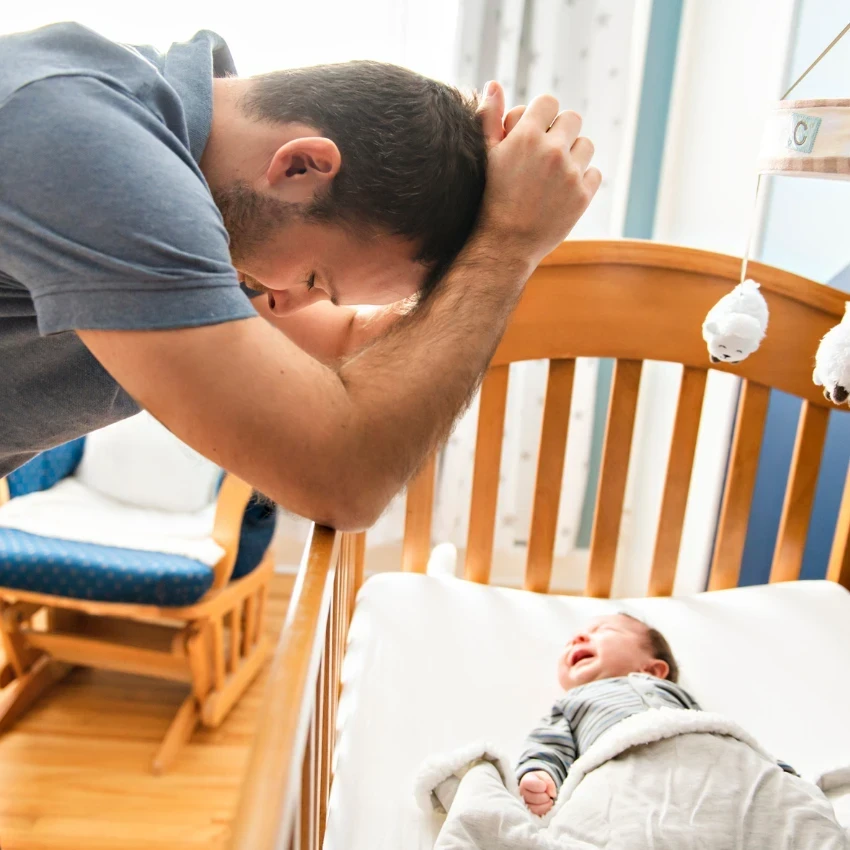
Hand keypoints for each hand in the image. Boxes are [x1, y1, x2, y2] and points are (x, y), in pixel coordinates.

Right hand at [476, 82, 600, 269]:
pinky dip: (582, 180)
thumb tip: (494, 84)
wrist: (504, 245)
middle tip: (548, 152)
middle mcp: (552, 150)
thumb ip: (490, 117)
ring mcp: (570, 173)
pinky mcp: (583, 196)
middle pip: (573, 119)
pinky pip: (594, 173)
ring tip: (555, 173)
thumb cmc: (491, 198)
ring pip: (587, 145)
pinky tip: (563, 191)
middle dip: (562, 132)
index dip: (543, 115)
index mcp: (527, 135)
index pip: (549, 101)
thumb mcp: (486, 156)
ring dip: (574, 154)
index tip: (537, 131)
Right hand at [519, 770, 556, 815]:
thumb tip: (552, 794)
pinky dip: (545, 809)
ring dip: (546, 804)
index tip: (544, 786)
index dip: (539, 786)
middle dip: (545, 796)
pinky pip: (537, 813)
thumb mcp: (545, 777)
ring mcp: (525, 804)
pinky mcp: (530, 812)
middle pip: (534, 798)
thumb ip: (549, 783)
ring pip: (535, 808)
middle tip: (548, 794)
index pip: (529, 784)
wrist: (538, 786)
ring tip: (549, 799)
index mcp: (525, 782)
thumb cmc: (540, 781)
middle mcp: (522, 794)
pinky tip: (547, 804)